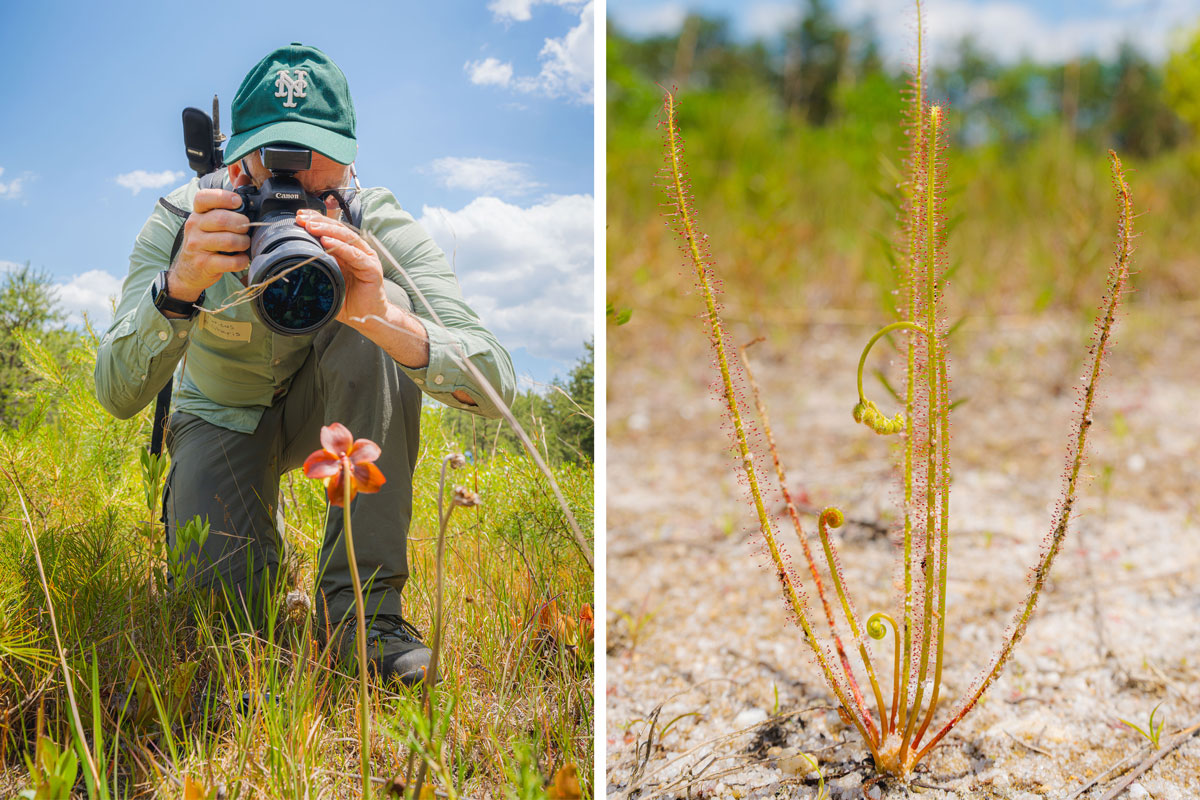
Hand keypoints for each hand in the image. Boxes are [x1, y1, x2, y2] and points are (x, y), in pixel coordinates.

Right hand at [167, 187, 250, 301]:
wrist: (188, 271)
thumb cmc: (205, 242)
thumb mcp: (210, 220)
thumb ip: (227, 201)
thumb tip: (244, 177)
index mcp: (197, 213)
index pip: (204, 198)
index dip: (223, 198)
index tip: (238, 202)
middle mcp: (194, 226)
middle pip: (222, 219)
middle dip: (242, 224)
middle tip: (246, 229)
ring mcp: (197, 246)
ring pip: (228, 240)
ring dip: (243, 243)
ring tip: (243, 244)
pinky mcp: (204, 264)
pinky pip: (230, 261)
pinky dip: (241, 260)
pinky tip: (240, 259)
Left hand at [295, 203, 388, 327]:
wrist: (366, 318)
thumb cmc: (348, 300)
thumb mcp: (327, 278)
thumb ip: (318, 265)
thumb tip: (294, 257)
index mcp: (348, 250)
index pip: (332, 229)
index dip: (317, 220)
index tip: (299, 216)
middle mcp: (358, 250)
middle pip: (338, 229)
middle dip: (319, 222)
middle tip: (302, 220)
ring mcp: (367, 258)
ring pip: (347, 237)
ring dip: (328, 230)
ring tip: (312, 227)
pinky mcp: (372, 269)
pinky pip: (355, 255)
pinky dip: (341, 247)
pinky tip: (327, 242)